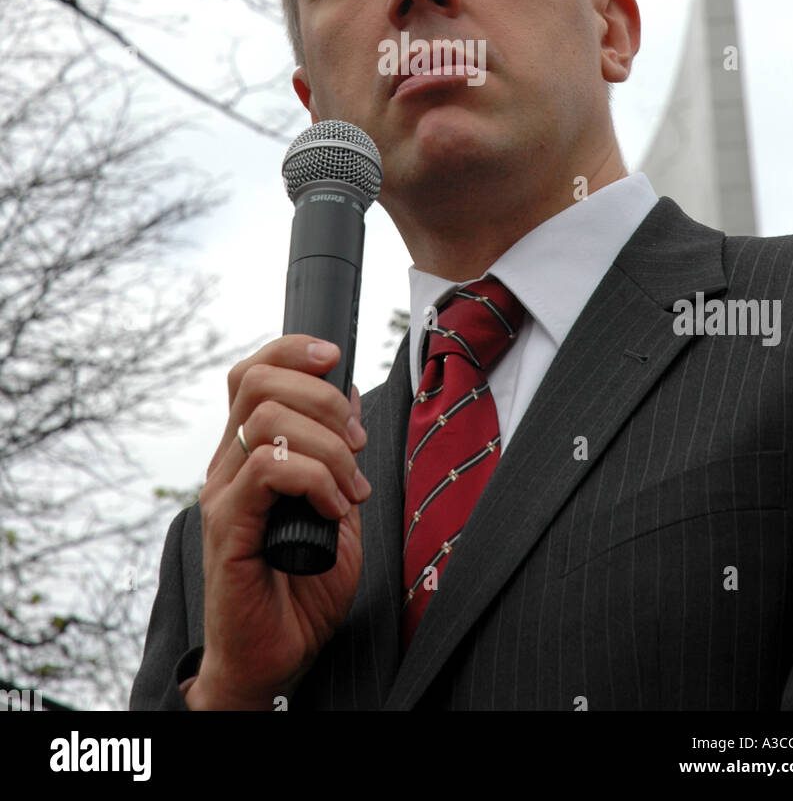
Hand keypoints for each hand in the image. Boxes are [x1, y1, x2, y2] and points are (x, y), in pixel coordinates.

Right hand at [186, 335, 368, 709]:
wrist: (276, 657)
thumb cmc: (302, 589)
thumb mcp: (336, 505)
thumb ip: (338, 453)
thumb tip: (348, 393)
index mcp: (248, 452)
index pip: (252, 371)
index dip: (292, 349)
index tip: (336, 359)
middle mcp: (227, 463)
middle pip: (258, 380)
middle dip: (322, 397)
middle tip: (356, 445)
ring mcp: (222, 492)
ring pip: (268, 417)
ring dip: (327, 445)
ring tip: (349, 489)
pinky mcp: (227, 524)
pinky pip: (269, 468)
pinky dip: (314, 478)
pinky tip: (333, 509)